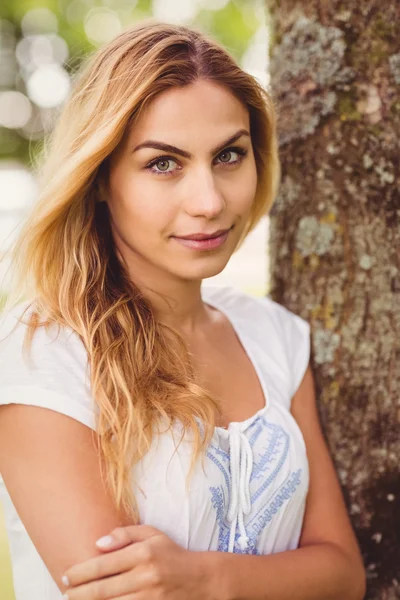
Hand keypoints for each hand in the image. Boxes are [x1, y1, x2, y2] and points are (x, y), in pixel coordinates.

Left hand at [61, 524, 215, 598]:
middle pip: (102, 589)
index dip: (80, 572)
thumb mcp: (152, 534)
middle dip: (78, 593)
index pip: (103, 565)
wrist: (200, 579)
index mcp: (143, 553)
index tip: (66, 576)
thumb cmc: (171, 554)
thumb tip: (98, 543)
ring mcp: (149, 597)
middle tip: (65, 592)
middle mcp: (145, 576)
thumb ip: (125, 534)